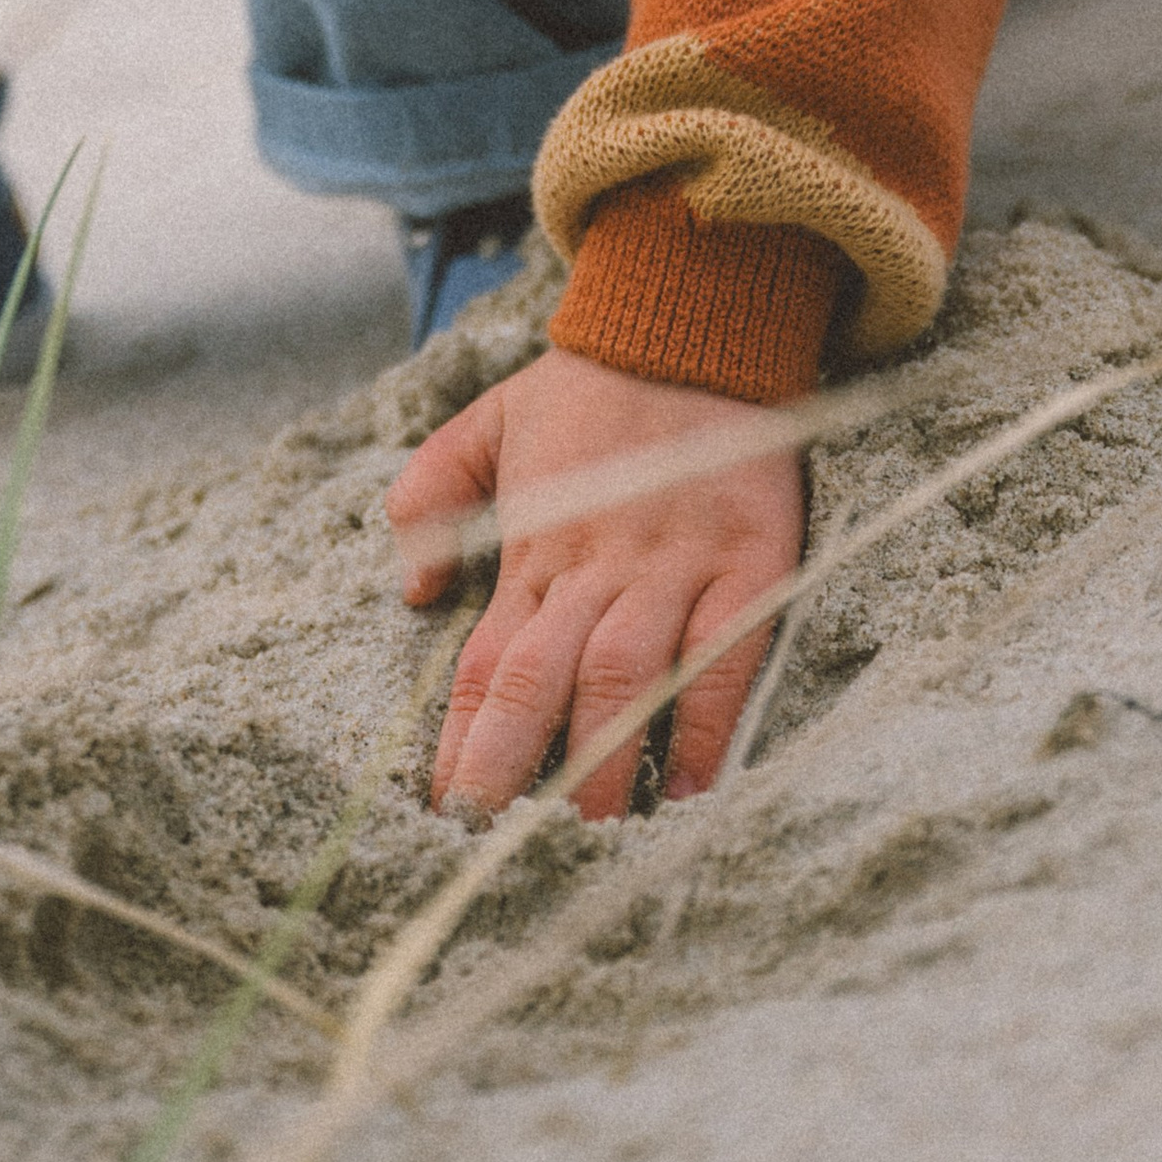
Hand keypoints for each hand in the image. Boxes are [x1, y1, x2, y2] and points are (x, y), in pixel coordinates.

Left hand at [385, 346, 803, 819]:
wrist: (692, 318)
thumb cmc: (587, 385)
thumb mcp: (487, 421)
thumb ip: (431, 496)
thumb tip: (411, 594)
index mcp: (535, 544)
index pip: (484, 660)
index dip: (461, 738)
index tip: (442, 808)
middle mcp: (597, 562)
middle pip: (544, 679)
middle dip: (514, 765)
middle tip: (492, 843)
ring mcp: (675, 563)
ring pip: (627, 676)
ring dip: (605, 757)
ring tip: (586, 833)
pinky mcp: (750, 559)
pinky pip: (727, 653)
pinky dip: (708, 720)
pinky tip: (692, 781)